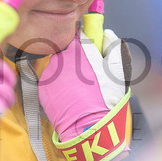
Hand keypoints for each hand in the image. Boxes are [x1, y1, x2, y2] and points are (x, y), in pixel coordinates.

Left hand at [39, 27, 127, 141]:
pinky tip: (70, 98)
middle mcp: (61, 57)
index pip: (81, 34)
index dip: (88, 41)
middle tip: (89, 77)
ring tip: (80, 91)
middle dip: (78, 61)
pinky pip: (52, 82)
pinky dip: (60, 88)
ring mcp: (50, 72)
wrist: (87, 127)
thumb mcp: (118, 69)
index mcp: (79, 49)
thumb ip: (113, 46)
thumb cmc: (106, 98)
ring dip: (68, 74)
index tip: (93, 50)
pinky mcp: (43, 88)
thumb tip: (106, 33)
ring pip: (60, 68)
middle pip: (69, 52)